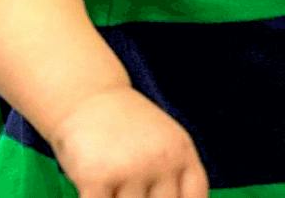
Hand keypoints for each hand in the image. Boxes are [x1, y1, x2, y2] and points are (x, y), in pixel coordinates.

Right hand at [49, 86, 209, 197]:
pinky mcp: (97, 176)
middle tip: (134, 191)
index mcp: (180, 152)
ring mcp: (130, 168)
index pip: (195, 197)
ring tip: (115, 187)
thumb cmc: (125, 128)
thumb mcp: (160, 143)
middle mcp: (160, 160)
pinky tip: (94, 194)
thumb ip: (171, 177)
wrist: (88, 96)